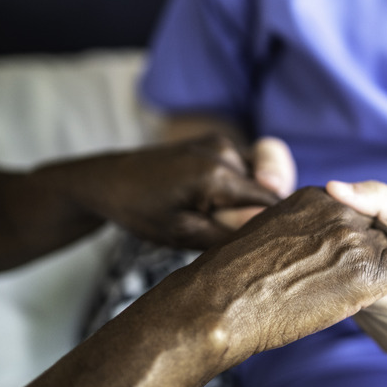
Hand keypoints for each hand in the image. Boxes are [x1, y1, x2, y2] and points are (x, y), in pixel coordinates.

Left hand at [55, 134, 279, 248]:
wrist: (107, 180)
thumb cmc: (140, 210)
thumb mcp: (183, 234)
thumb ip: (230, 234)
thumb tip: (270, 233)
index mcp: (217, 175)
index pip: (273, 202)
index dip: (278, 224)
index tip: (272, 244)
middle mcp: (225, 150)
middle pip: (273, 186)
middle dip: (266, 210)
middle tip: (237, 227)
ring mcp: (221, 142)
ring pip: (263, 177)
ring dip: (252, 199)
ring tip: (221, 215)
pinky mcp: (217, 142)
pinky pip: (248, 168)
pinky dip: (243, 187)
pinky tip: (216, 202)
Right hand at [178, 186, 386, 363]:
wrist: (222, 302)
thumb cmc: (232, 278)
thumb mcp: (264, 232)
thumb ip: (298, 228)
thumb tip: (308, 243)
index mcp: (314, 197)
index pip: (355, 212)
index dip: (352, 239)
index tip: (337, 260)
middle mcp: (338, 210)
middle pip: (377, 227)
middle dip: (370, 254)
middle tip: (345, 281)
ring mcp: (354, 238)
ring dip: (383, 269)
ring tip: (355, 292)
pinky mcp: (367, 271)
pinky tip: (383, 293)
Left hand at [326, 180, 386, 358]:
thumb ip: (379, 200)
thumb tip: (334, 188)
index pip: (369, 277)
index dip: (358, 252)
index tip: (361, 234)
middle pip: (359, 296)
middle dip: (357, 267)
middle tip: (369, 247)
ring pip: (358, 309)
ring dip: (360, 283)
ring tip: (380, 266)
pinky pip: (366, 319)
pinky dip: (368, 298)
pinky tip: (384, 284)